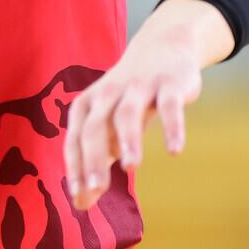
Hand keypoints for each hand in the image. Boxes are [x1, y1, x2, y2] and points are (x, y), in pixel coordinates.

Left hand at [63, 0, 227, 210]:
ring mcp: (137, 86)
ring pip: (127, 114)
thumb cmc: (128, 96)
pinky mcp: (167, 83)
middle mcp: (108, 94)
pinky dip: (171, 127)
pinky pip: (168, 106)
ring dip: (127, 140)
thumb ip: (96, 160)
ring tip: (131, 167)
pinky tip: (174, 151)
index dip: (75, 168)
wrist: (161, 45)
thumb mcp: (108, 122)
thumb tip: (82, 203)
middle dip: (93, 159)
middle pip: (94, 127)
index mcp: (88, 104)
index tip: (78, 198)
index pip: (74, 139)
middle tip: (97, 189)